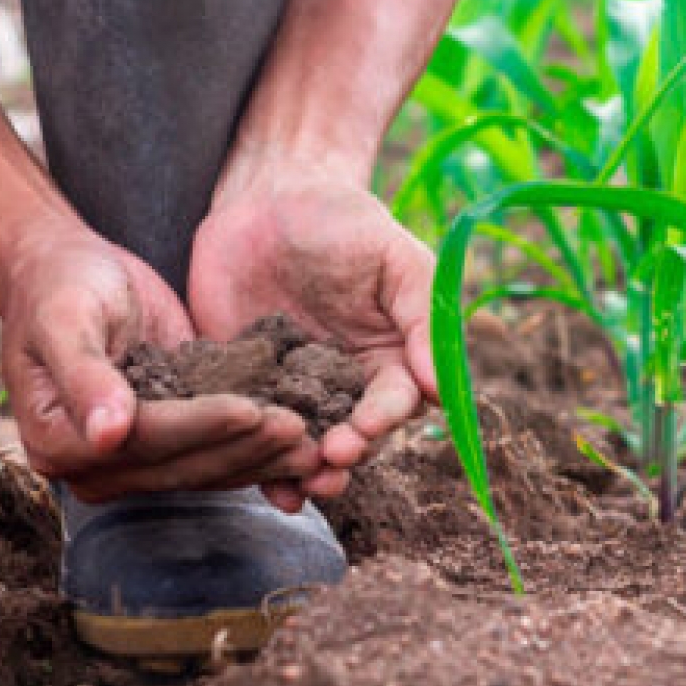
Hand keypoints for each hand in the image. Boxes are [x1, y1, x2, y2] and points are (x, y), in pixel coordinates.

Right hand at [0, 220, 321, 505]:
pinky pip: (217, 456)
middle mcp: (96, 464)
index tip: (250, 409)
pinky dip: (258, 450)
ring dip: (260, 457)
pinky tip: (301, 441)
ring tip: (311, 442)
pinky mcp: (170, 444)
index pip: (144, 440)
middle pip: (181, 465)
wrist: (69, 273)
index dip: (199, 426)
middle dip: (243, 447)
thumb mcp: (65, 316)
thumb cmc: (61, 285)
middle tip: (298, 428)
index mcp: (58, 440)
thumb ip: (84, 374)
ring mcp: (134, 461)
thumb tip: (107, 435)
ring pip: (206, 469)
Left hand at [189, 166, 437, 501]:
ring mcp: (294, 391)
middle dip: (344, 455)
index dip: (383, 420)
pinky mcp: (245, 389)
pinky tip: (257, 483)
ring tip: (297, 488)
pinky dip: (255, 461)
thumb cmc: (343, 221)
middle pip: (354, 437)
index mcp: (390, 358)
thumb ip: (423, 316)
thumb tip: (440, 386)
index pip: (396, 402)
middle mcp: (346, 385)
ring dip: (304, 472)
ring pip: (305, 446)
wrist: (267, 198)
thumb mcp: (395, 257)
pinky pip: (252, 432)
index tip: (366, 428)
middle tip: (330, 461)